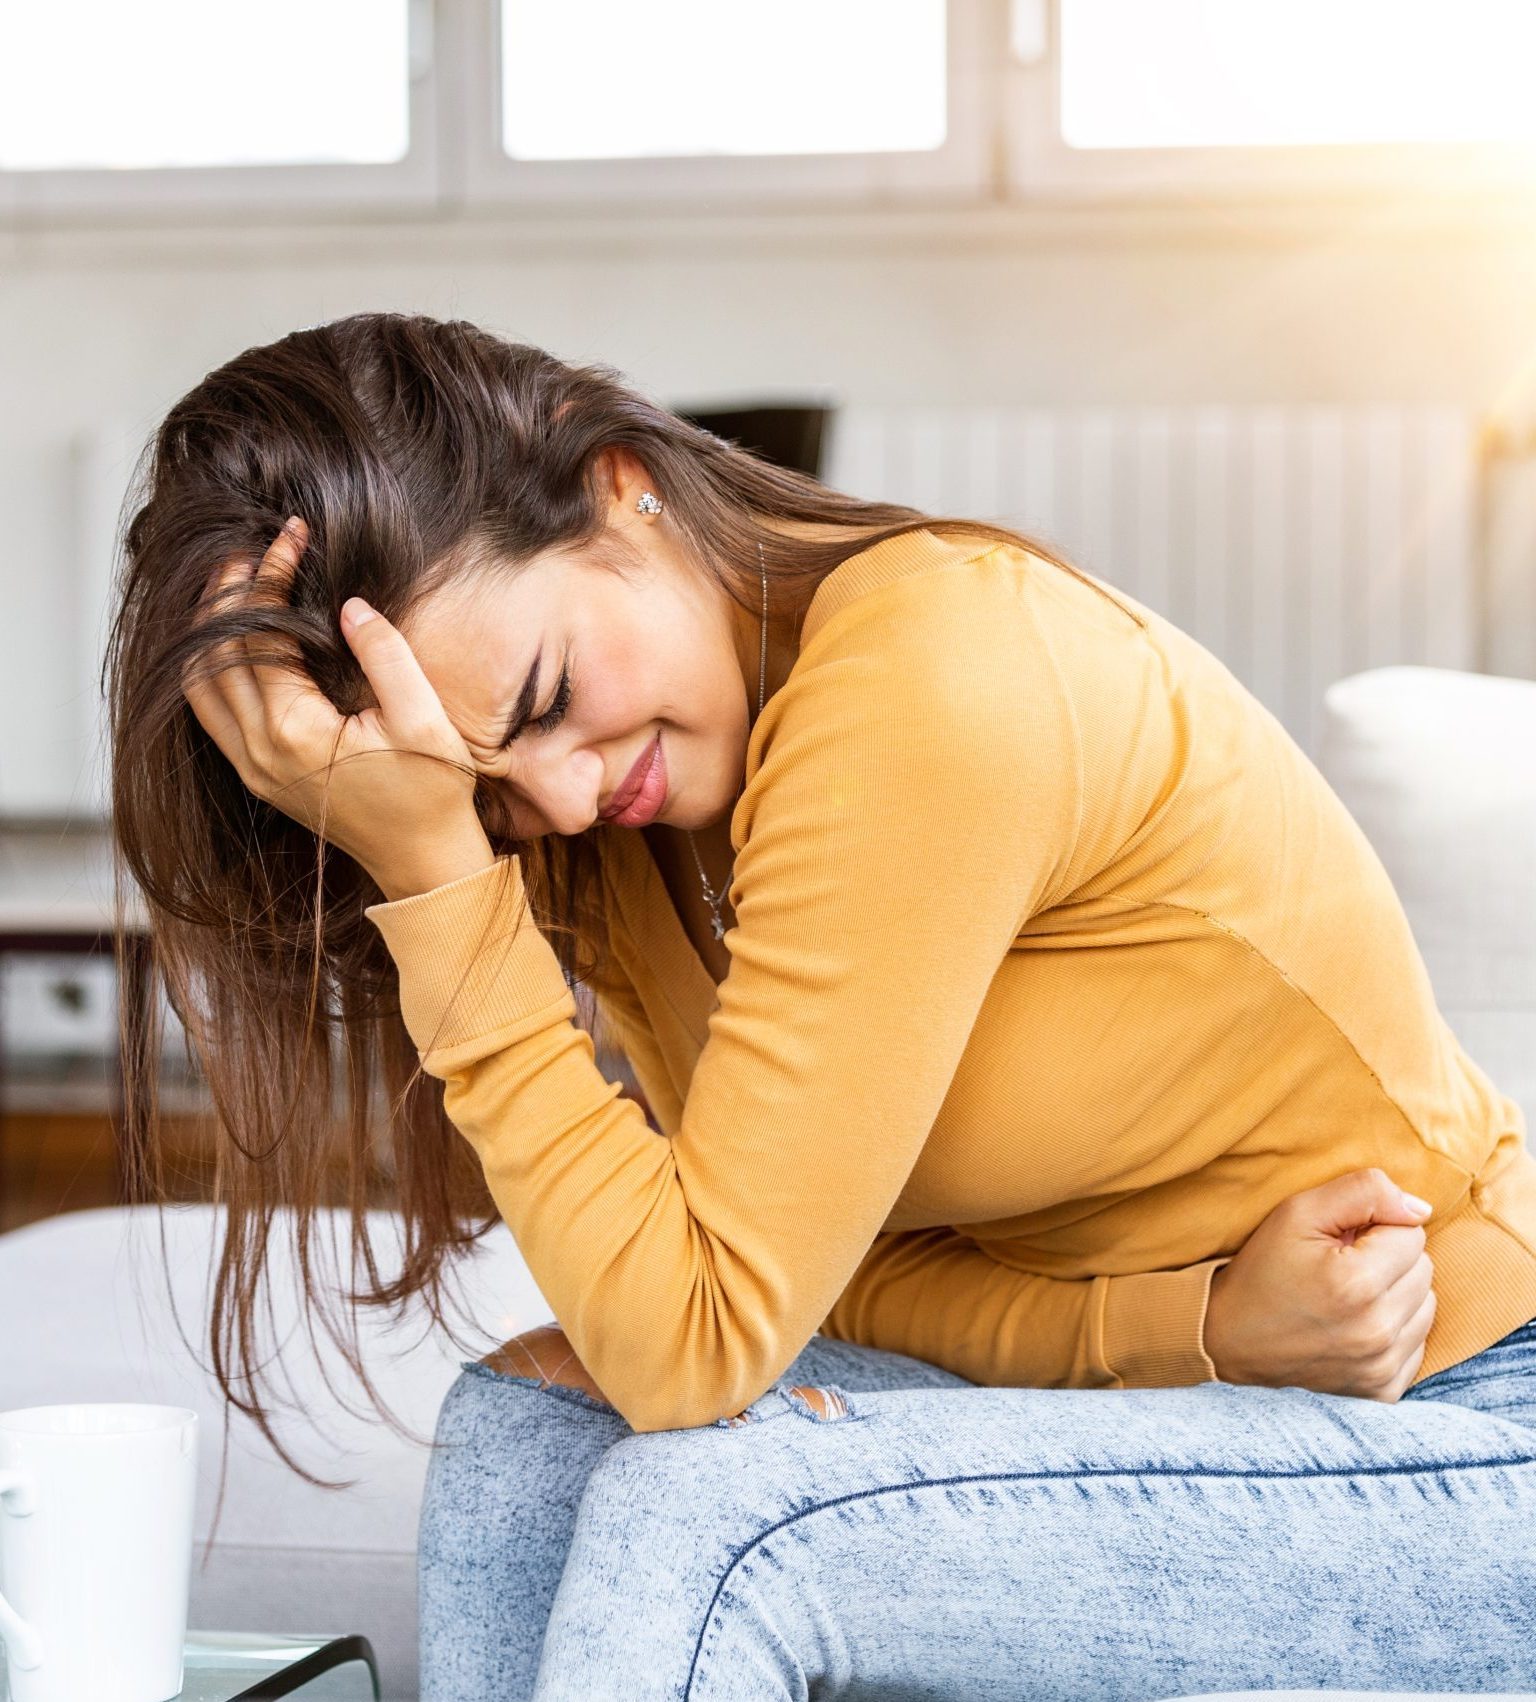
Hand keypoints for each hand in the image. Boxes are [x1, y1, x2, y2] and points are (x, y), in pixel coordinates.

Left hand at [183, 517, 495, 900]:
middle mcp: (259, 752)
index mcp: (294, 732)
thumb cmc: (432, 793)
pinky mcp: (259, 776)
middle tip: (250, 550)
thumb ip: (386, 656)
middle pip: (212, 654)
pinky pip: (211, 712)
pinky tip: (237, 640)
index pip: (260, 634)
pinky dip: (212, 667)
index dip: (270, 576)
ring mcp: (253, 768)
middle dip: (227, 593)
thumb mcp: (423, 719)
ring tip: (234, 586)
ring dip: (208, 631)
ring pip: (198, 685)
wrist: (424, 861)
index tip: (291, 538)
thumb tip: (347, 605)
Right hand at [1203, 1167, 1436, 1401]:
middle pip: (1423, 1270)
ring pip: (1426, 1305)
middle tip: (1342, 1265)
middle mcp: (1377, 1331)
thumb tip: (1421, 1208)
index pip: (1412, 1235)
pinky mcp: (1383, 1391)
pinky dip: (1395, 1330)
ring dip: (1397, 1294)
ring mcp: (1382, 1367)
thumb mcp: (1297, 1212)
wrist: (1227, 1341)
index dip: (1376, 1228)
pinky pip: (1418, 1343)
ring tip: (1350, 1295)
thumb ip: (1362, 1192)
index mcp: (1357, 1283)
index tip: (1342, 1240)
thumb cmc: (1263, 1271)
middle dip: (1389, 1259)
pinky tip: (1356, 1325)